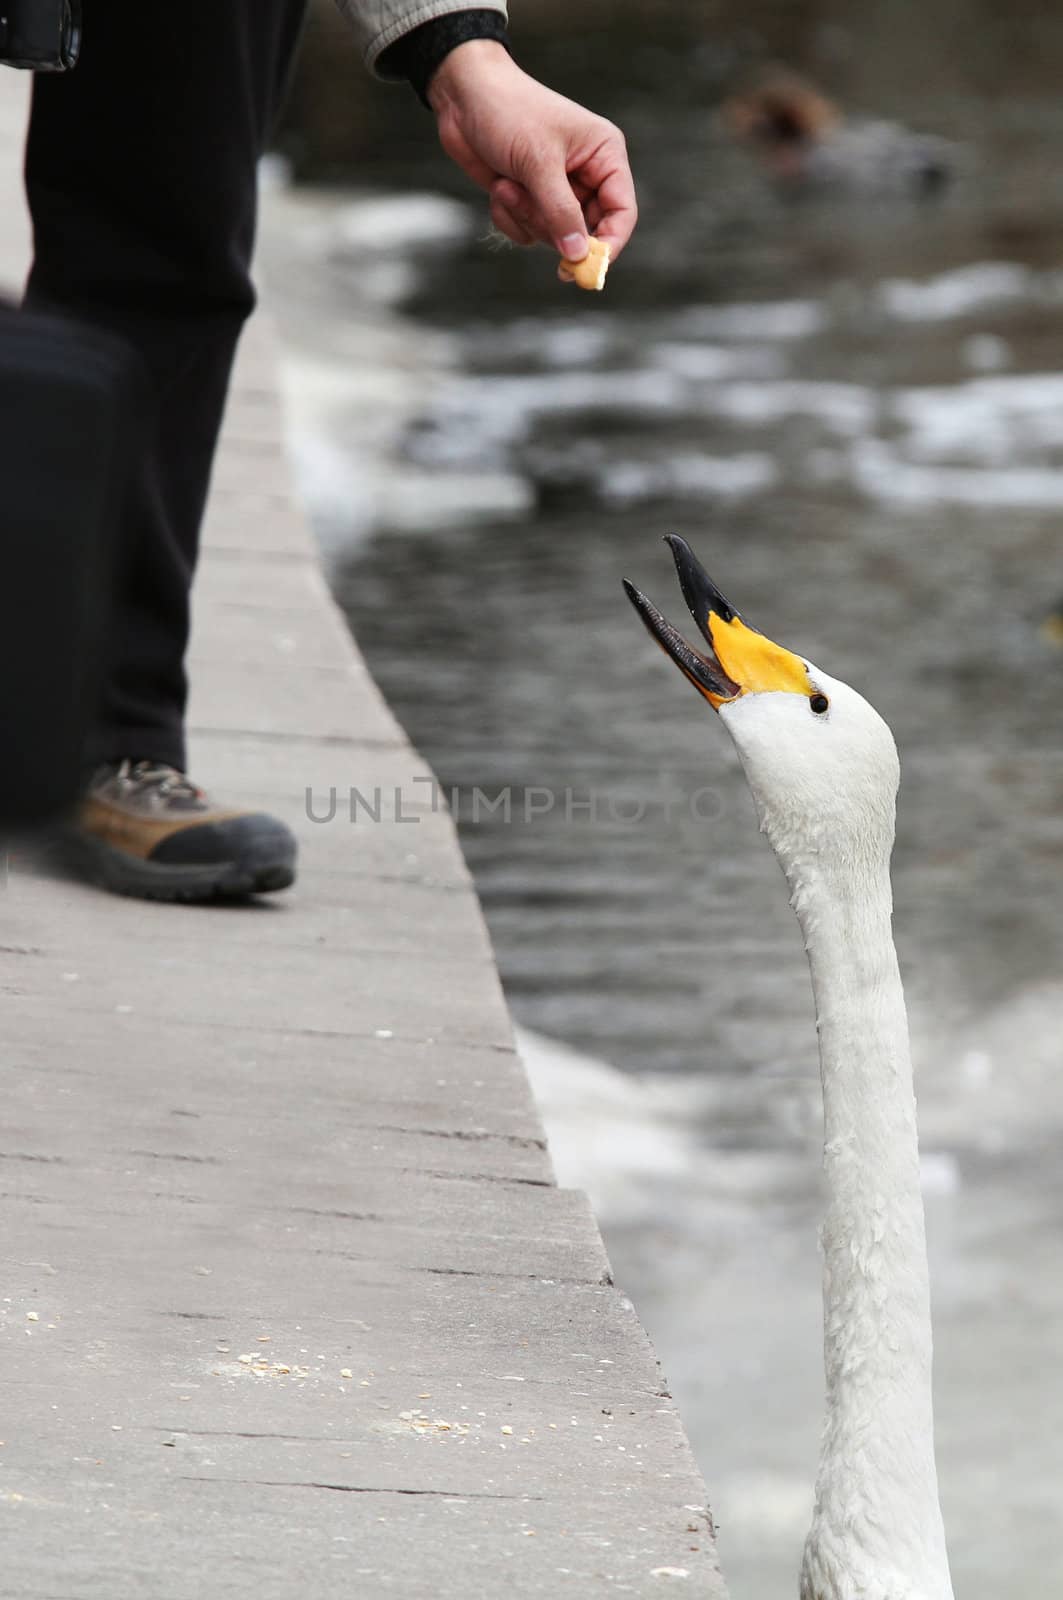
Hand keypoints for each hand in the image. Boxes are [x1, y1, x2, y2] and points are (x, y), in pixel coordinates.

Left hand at [427, 40, 636, 266]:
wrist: (462, 97)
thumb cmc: (507, 112)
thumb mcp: (538, 162)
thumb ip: (560, 212)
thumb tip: (578, 255)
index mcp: (603, 154)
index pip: (622, 211)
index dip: (610, 242)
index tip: (588, 266)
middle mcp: (586, 174)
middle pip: (587, 231)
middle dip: (554, 228)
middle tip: (531, 215)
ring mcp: (557, 189)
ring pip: (553, 235)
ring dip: (526, 216)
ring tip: (507, 184)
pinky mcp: (530, 198)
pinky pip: (527, 231)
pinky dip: (510, 217)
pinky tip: (499, 187)